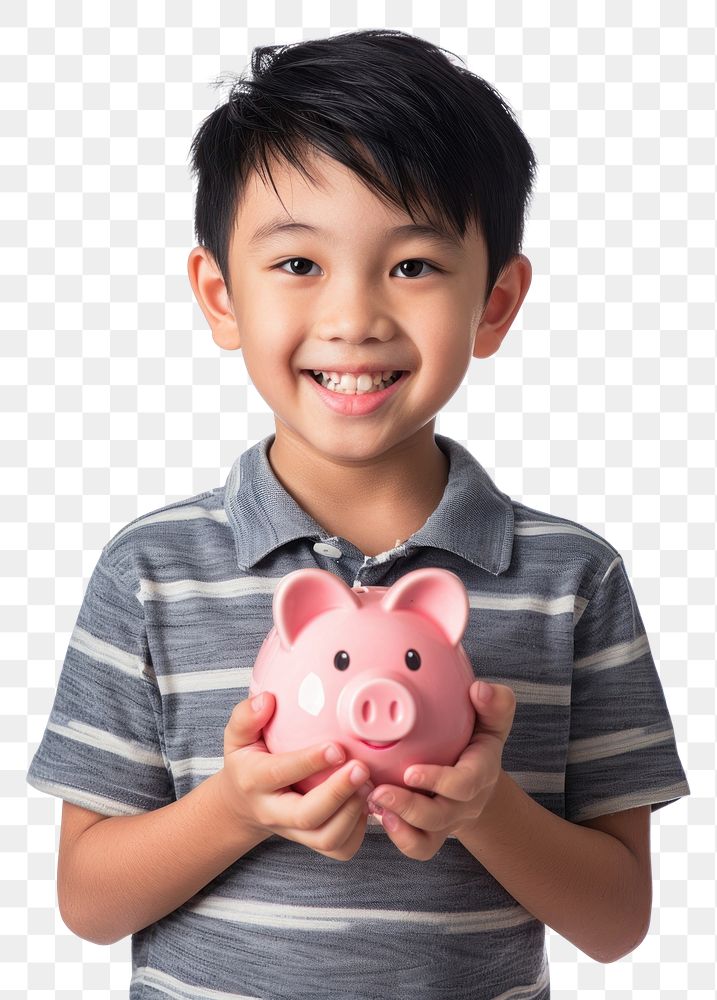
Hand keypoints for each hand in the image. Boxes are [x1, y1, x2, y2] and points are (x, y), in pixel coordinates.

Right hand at [218, 692, 374, 860]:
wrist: (242, 804)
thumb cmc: (247, 761)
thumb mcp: (237, 736)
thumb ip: (247, 716)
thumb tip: (268, 699)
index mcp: (254, 780)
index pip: (280, 773)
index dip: (309, 762)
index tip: (336, 747)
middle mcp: (273, 812)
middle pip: (307, 815)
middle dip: (338, 793)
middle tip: (362, 768)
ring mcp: (294, 832)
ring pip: (327, 838)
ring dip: (353, 813)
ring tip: (369, 784)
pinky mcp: (311, 842)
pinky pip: (340, 848)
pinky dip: (358, 829)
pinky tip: (366, 801)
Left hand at [366, 681, 515, 860]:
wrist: (477, 778)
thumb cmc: (478, 741)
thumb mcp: (492, 720)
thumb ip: (494, 703)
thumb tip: (478, 690)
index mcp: (480, 773)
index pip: (464, 784)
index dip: (438, 781)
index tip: (410, 771)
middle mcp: (464, 803)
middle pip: (440, 816)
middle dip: (408, 807)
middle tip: (379, 791)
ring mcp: (447, 821)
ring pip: (426, 837)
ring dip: (398, 822)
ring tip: (372, 801)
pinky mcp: (431, 832)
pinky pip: (418, 847)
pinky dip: (398, 836)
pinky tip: (377, 814)